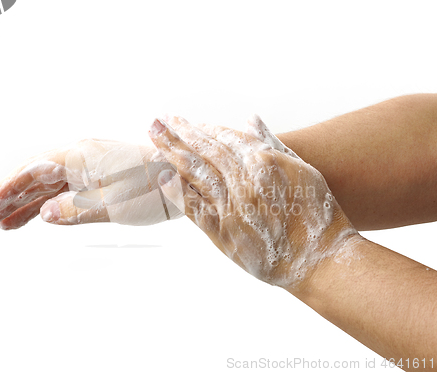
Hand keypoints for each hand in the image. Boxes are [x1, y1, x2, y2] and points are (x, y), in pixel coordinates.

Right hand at [0, 139, 180, 228]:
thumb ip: (76, 210)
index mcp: (80, 157)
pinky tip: (40, 215)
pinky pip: (67, 188)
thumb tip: (45, 215)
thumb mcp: (114, 205)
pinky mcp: (100, 177)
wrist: (183, 177)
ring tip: (7, 223)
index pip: (33, 171)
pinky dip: (51, 202)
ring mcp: (90, 167)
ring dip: (28, 203)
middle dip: (12, 198)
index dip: (9, 190)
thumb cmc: (155, 186)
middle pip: (36, 177)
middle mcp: (82, 157)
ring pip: (50, 184)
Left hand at [150, 115, 357, 287]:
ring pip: (196, 173)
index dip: (200, 128)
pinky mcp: (225, 232)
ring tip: (153, 137)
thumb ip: (273, 143)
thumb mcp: (302, 170)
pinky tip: (164, 178)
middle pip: (204, 151)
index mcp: (265, 161)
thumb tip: (250, 119)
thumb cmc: (316, 213)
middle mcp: (245, 180)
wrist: (319, 258)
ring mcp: (233, 206)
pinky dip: (179, 193)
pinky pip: (196, 209)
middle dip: (178, 133)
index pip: (224, 138)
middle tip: (156, 120)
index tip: (183, 121)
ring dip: (172, 153)